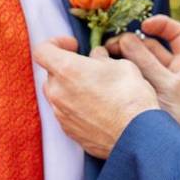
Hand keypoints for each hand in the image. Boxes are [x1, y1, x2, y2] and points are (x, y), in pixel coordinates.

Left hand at [33, 36, 159, 158]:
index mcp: (67, 70)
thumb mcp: (122, 64)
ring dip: (71, 90)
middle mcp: (58, 93)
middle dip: (67, 69)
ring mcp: (61, 115)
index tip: (74, 46)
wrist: (137, 135)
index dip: (55, 44)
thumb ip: (102, 58)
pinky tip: (98, 111)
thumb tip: (97, 57)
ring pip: (58, 96)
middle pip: (51, 75)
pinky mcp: (70, 132)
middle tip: (90, 71)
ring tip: (96, 92)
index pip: (42, 50)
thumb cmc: (131, 97)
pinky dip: (77, 109)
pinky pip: (67, 114)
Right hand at [107, 16, 179, 162]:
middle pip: (153, 47)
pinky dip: (122, 74)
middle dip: (133, 43)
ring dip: (124, 58)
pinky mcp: (146, 100)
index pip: (178, 34)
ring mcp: (161, 87)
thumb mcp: (169, 88)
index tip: (143, 25)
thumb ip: (147, 63)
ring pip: (140, 64)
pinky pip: (133, 81)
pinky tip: (108, 72)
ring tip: (106, 57)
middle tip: (112, 45)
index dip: (161, 25)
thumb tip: (124, 40)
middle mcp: (177, 73)